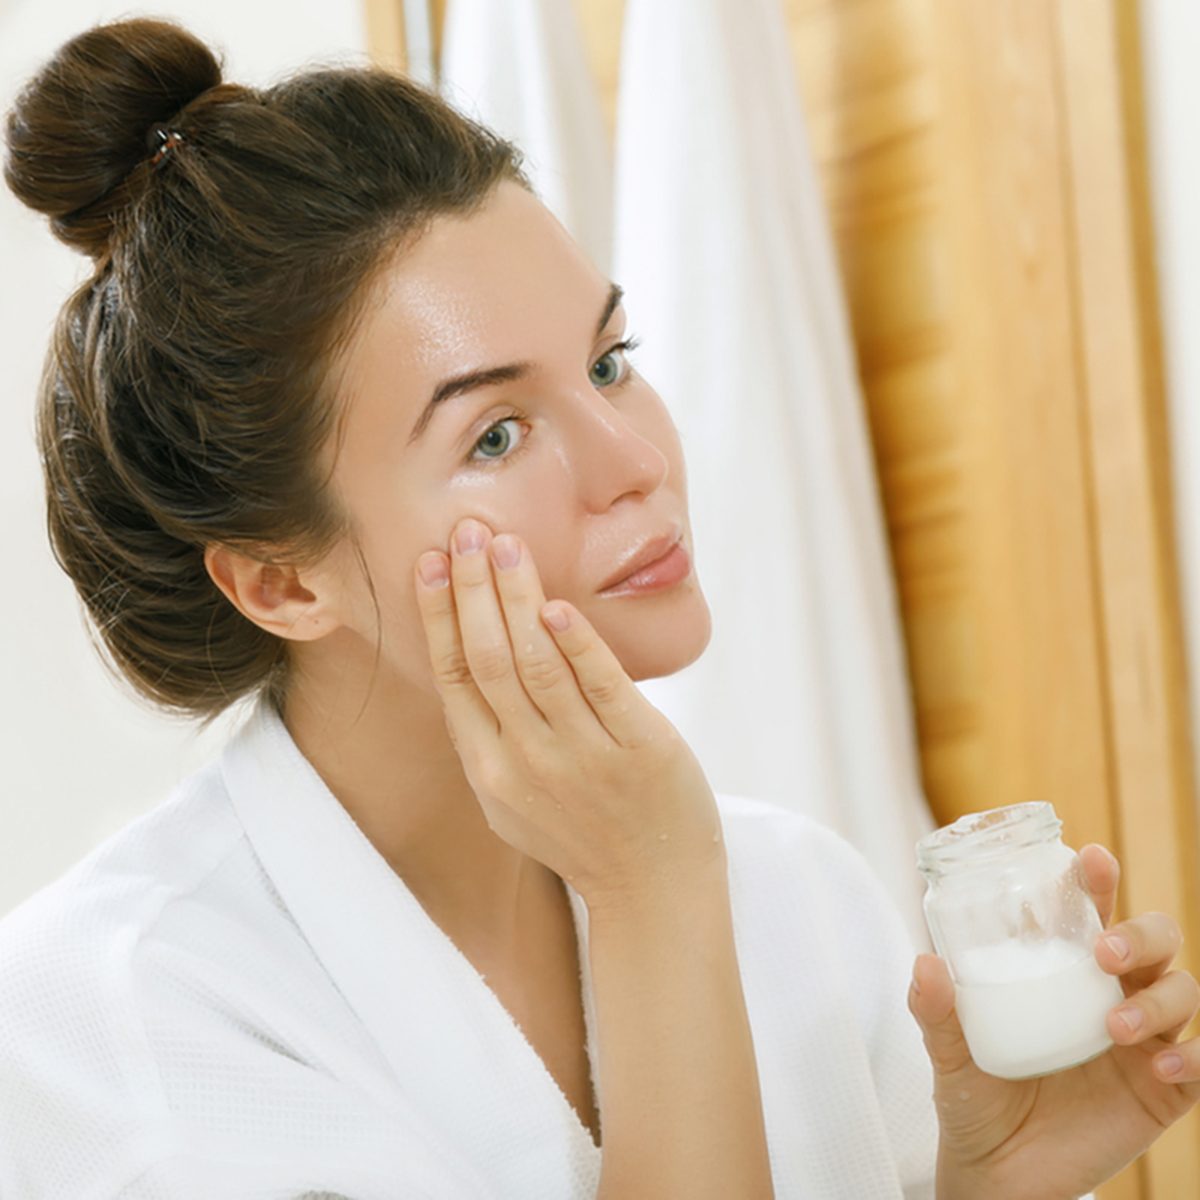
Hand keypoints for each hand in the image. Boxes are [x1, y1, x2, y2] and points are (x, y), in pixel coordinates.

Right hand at [413, 516, 723, 911]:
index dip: (437, 616)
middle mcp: (527, 763)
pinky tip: (556, 606)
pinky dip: (576, 644)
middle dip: (471, 589)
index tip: (427, 563)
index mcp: (490, 771)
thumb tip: (471, 665)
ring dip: (517, 599)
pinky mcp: (638, 750)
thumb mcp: (514, 801)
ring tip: (505, 546)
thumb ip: (491, 740)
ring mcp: (583, 757)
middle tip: (465, 530)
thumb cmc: (584, 835)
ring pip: (535, 664)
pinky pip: (601, 687)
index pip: (453, 677)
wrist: (655, 892)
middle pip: (487, 660)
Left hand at [908, 844, 1198, 1199]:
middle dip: (1141, 934)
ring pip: (1180, 992)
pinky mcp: (1162, 1091)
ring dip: (1158, 999)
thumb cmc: (976, 1095)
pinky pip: (1198, 1064)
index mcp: (1064, 972)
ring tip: (1114, 1027)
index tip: (1093, 860)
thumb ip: (935, 1011)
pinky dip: (1192, 1057)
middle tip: (1104, 952)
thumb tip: (925, 965)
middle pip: (1155, 941)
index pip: (1091, 912)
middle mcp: (1110, 995)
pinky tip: (1160, 1066)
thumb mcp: (948, 1053)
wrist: (996, 1173)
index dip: (1098, 882)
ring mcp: (1141, 1040)